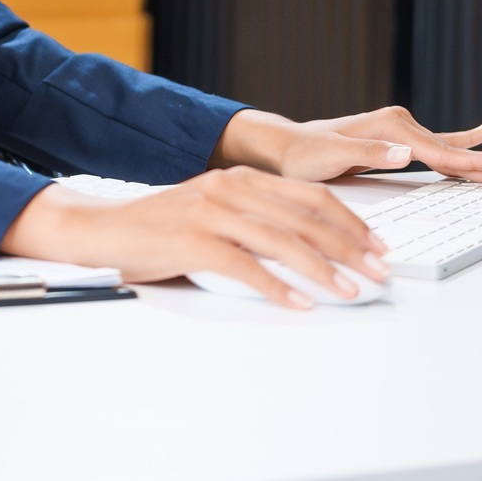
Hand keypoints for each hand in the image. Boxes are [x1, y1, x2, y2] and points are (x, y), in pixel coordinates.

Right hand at [0, 168, 388, 309]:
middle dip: (350, 247)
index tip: (376, 247)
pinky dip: (277, 287)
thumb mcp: (213, 210)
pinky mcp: (192, 241)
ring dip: (323, 270)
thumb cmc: (159, 228)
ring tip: (349, 291)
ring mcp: (210, 212)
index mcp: (240, 177)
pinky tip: (299, 303)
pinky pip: (245, 266)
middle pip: (306, 218)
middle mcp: (229, 188)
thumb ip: (254, 219)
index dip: (350, 222)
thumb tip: (309, 247)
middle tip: (378, 272)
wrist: (102, 229)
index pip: (310, 197)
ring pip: (283, 241)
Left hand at [213, 106, 481, 186]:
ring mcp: (400, 131)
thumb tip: (407, 153)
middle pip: (454, 152)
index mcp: (391, 129)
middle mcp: (400, 125)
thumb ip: (370, 153)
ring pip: (451, 150)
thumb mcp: (332, 155)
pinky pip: (438, 144)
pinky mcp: (398, 141)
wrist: (286, 147)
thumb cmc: (305, 155)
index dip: (475, 166)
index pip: (442, 154)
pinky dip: (463, 142)